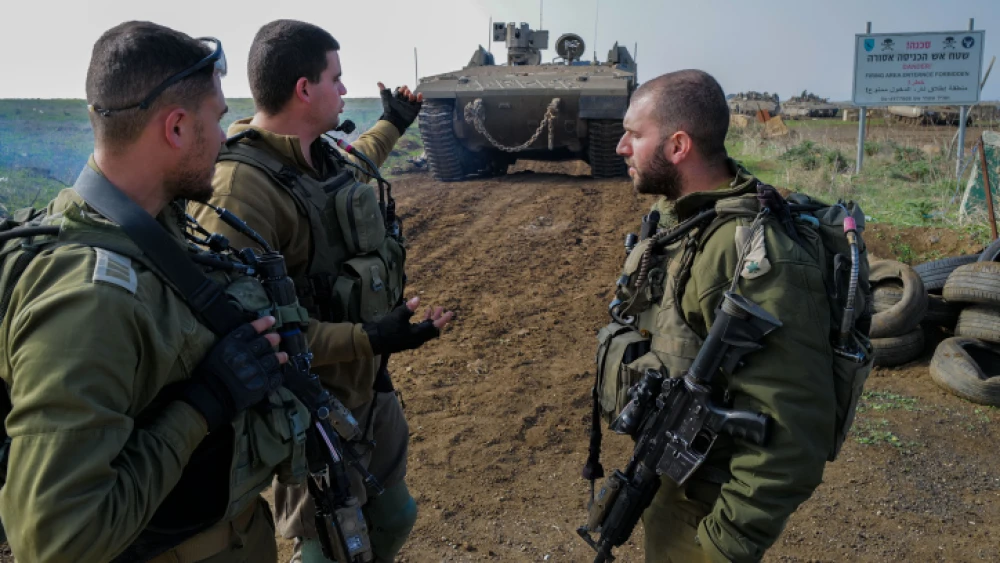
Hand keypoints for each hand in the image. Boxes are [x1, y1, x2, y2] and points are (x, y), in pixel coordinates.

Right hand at [182, 316, 287, 430]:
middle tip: (277, 337)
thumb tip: (250, 336)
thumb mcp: (218, 351)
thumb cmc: (210, 373)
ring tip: (284, 355)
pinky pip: (275, 377)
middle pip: (264, 343)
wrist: (211, 396)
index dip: (263, 323)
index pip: (251, 329)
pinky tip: (279, 372)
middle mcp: (246, 354)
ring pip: (273, 359)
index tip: (272, 319)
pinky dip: (278, 374)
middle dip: (272, 339)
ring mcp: (255, 369)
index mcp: (233, 345)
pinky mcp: (262, 384)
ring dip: (279, 356)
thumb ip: (233, 343)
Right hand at [363, 297, 453, 354]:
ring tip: (431, 308)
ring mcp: (412, 341)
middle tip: (441, 308)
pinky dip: (422, 323)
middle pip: (431, 330)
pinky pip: (419, 332)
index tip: (450, 313)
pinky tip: (419, 315)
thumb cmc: (385, 328)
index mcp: (417, 335)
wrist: (373, 341)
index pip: (434, 327)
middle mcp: (417, 340)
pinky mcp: (406, 340)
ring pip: (425, 331)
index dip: (442, 319)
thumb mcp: (397, 316)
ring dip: (429, 320)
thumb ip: (408, 308)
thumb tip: (418, 298)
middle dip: (437, 318)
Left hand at [378, 82, 423, 134]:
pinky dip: (420, 99)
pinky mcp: (414, 111)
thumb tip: (378, 82)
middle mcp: (403, 103)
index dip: (402, 89)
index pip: (400, 93)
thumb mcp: (386, 99)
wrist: (394, 121)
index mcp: (396, 100)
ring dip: (412, 95)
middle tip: (406, 91)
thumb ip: (384, 91)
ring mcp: (409, 107)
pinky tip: (419, 94)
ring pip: (412, 99)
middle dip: (407, 92)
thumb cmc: (390, 110)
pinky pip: (418, 104)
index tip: (402, 88)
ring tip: (410, 95)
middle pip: (406, 95)